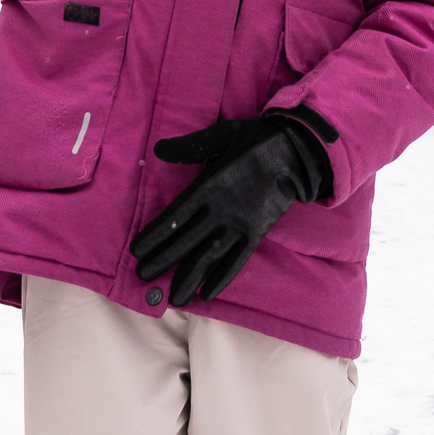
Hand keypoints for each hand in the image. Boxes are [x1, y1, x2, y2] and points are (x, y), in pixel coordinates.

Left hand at [128, 114, 329, 304]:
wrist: (297, 152)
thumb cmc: (254, 140)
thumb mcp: (220, 135)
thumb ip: (189, 147)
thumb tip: (158, 151)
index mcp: (209, 186)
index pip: (175, 217)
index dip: (155, 235)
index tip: (136, 250)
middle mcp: (221, 210)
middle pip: (187, 241)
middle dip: (163, 260)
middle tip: (142, 277)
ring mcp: (240, 225)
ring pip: (210, 257)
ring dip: (190, 278)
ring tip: (173, 299)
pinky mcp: (257, 233)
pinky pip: (237, 261)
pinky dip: (222, 279)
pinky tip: (207, 295)